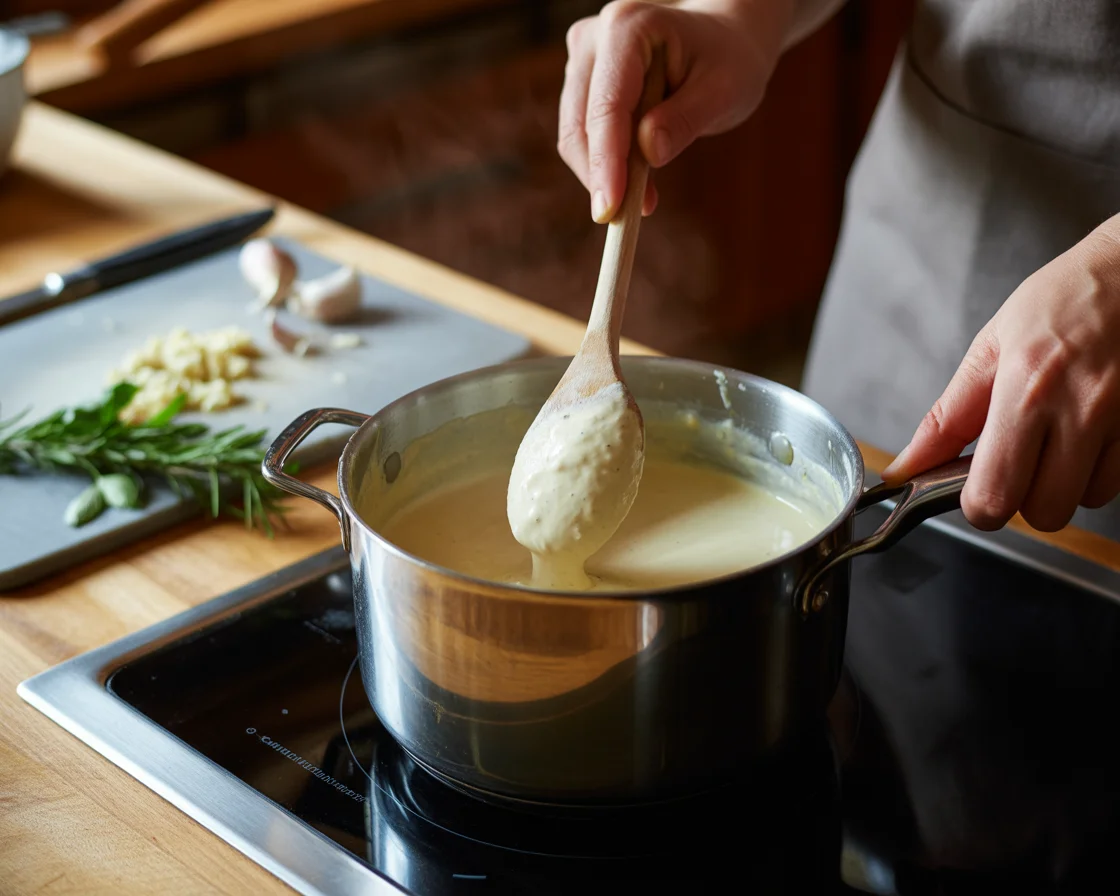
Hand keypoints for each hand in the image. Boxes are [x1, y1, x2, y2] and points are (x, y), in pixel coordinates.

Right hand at [558, 0, 793, 222]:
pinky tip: (637, 182)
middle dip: (601, 176)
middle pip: (581, 124)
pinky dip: (606, 165)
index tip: (609, 208)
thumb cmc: (728, 60)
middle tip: (627, 220)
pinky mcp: (581, 81)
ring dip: (603, 174)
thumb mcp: (724, 90)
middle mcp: (594, 36)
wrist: (723, 40)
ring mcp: (582, 58)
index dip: (605, 161)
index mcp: (629, 27)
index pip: (607, 105)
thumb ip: (686, 119)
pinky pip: (584, 135)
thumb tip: (648, 152)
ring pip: (576, 134)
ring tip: (645, 198)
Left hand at [882, 216, 1119, 531]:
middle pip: (1042, 514)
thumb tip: (908, 466)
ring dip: (1064, 483)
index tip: (974, 486)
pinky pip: (1115, 483)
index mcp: (1025, 390)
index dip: (978, 504)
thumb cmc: (1064, 300)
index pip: (994, 495)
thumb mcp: (991, 347)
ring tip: (1058, 436)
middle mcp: (1080, 410)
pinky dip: (1096, 470)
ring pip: (1084, 501)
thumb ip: (948, 418)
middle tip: (1017, 461)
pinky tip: (1089, 432)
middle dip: (1023, 498)